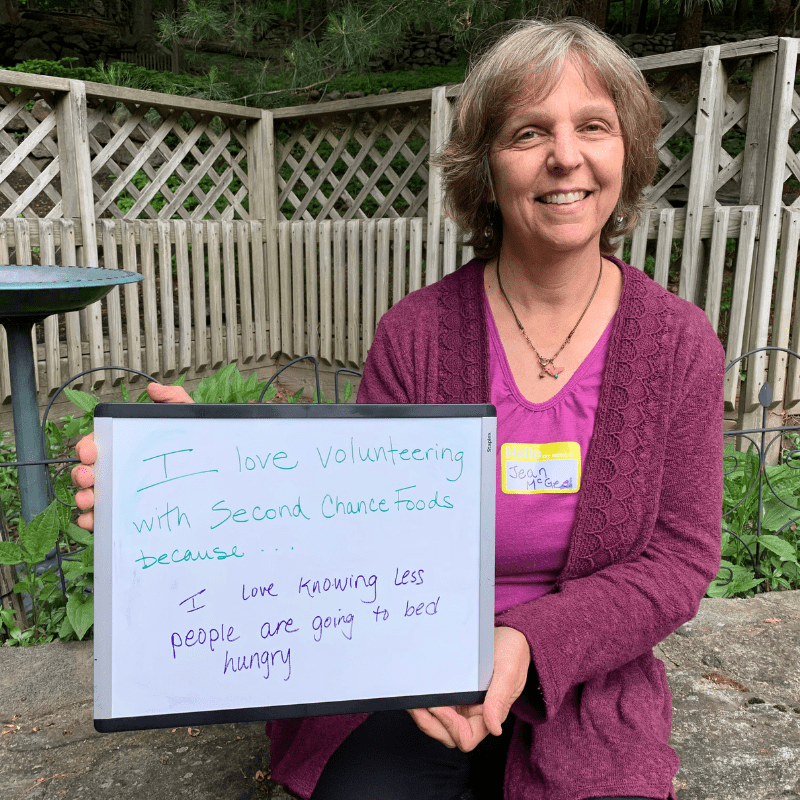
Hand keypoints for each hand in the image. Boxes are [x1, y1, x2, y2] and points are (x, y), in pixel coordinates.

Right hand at [71, 383, 192, 530]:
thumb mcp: (186, 421)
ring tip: (89, 501)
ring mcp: (118, 491)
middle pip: (87, 471)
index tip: (89, 452)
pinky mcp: (122, 513)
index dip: (87, 447)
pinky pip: (101, 519)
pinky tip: (92, 521)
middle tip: (89, 477)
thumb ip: (173, 400)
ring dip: (83, 498)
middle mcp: (116, 469)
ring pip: (90, 495)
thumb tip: (154, 389)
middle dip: (81, 474)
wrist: (212, 480)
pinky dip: (90, 520)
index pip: (96, 444)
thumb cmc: (192, 448)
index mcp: (123, 445)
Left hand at [408, 626, 530, 751]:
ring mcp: (464, 705)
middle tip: (414, 705)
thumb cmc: (512, 652)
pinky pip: (438, 705)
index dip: (449, 727)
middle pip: (448, 735)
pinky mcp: (456, 693)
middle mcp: (475, 714)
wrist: (508, 634)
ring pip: (439, 723)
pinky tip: (417, 691)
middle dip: (428, 723)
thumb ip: (499, 699)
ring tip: (411, 699)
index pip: (466, 737)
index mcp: (489, 715)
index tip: (438, 706)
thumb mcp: (508, 672)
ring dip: (423, 716)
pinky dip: (425, 702)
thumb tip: (495, 729)